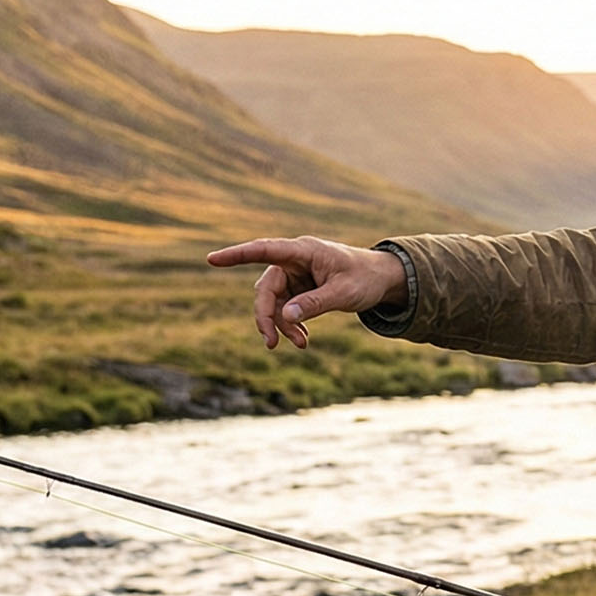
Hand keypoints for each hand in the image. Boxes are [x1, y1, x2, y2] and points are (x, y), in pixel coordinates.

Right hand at [206, 237, 407, 349]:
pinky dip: (290, 325)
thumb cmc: (365, 279)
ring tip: (301, 345)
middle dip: (266, 317)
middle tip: (272, 343)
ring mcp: (295, 275)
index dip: (237, 255)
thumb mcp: (343, 293)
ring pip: (274, 303)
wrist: (382, 280)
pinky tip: (302, 340)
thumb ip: (315, 304)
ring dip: (282, 326)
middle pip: (266, 289)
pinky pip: (285, 309)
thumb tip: (285, 317)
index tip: (213, 259)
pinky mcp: (299, 289)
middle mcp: (294, 261)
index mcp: (303, 251)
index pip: (264, 250)